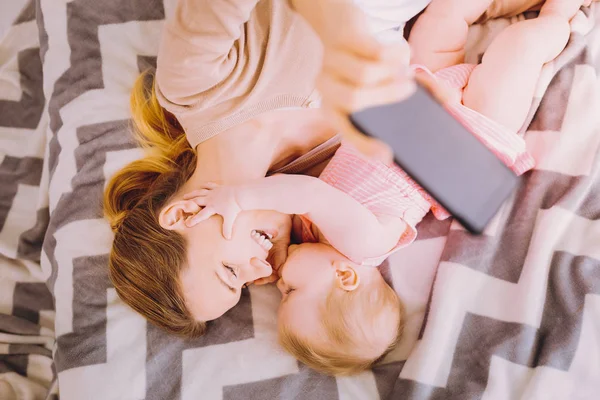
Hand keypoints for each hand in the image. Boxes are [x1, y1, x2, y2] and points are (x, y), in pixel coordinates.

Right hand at [183, 183, 240, 238]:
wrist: (240, 195)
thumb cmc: (234, 207)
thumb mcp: (230, 218)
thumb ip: (227, 228)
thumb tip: (228, 238)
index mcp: (212, 207)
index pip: (201, 215)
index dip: (194, 220)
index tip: (187, 223)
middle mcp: (210, 199)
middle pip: (197, 201)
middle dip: (189, 203)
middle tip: (182, 204)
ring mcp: (213, 192)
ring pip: (200, 192)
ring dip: (193, 194)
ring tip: (186, 195)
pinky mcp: (218, 187)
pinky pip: (209, 185)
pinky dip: (205, 185)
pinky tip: (202, 186)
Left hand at [293, 0, 414, 162]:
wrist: (341, 26)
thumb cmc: (367, 62)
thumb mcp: (386, 83)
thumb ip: (416, 95)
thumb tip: (450, 101)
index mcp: (335, 109)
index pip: (347, 133)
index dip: (366, 146)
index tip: (389, 156)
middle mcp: (328, 89)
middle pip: (355, 100)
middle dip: (387, 97)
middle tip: (408, 89)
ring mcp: (331, 64)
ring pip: (364, 75)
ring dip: (392, 73)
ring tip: (406, 72)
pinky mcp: (343, 41)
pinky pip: (373, 51)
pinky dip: (396, 53)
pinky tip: (403, 54)